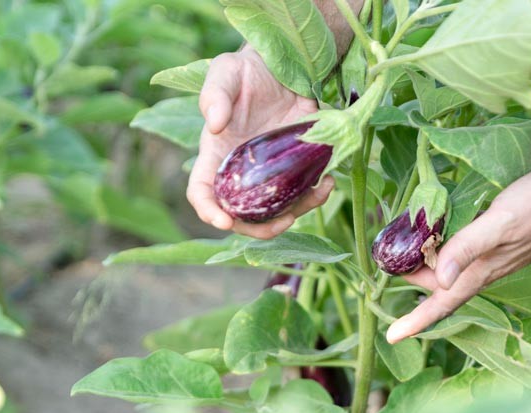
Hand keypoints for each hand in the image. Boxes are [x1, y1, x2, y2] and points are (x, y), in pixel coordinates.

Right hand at [187, 48, 334, 239]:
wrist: (283, 66)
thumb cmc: (246, 70)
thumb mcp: (226, 72)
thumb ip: (214, 95)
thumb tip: (214, 124)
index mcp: (216, 155)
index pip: (202, 191)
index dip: (208, 210)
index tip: (223, 221)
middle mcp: (240, 173)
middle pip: (240, 216)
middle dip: (258, 228)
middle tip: (282, 222)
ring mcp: (268, 175)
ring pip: (275, 211)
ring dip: (295, 213)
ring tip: (317, 194)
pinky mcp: (294, 168)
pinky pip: (302, 193)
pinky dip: (315, 194)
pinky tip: (328, 181)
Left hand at [386, 162, 530, 341]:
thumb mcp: (500, 223)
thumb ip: (468, 248)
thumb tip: (439, 279)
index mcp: (479, 272)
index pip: (441, 304)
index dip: (415, 321)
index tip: (391, 336)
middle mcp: (481, 269)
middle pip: (435, 283)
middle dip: (407, 275)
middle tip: (383, 254)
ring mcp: (489, 255)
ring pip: (446, 265)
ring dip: (421, 257)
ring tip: (398, 239)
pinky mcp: (495, 238)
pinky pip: (459, 248)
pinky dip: (439, 241)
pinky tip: (432, 226)